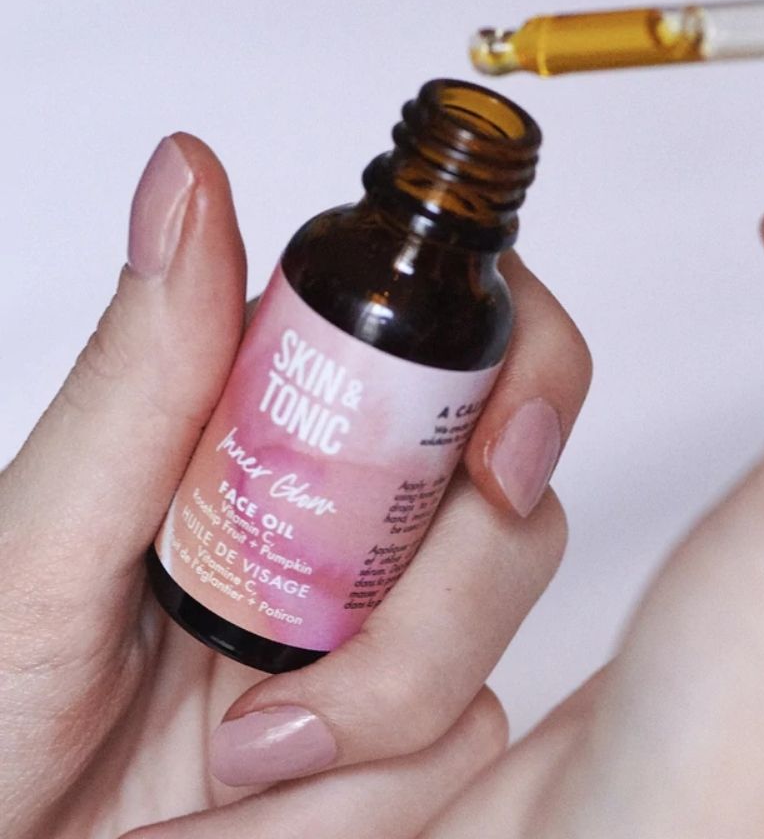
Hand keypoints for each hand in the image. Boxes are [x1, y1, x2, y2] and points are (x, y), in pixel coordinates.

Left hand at [0, 133, 590, 837]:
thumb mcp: (48, 536)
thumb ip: (144, 370)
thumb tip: (187, 174)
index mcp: (288, 427)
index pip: (467, 343)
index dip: (528, 372)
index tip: (496, 465)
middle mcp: (358, 514)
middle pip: (515, 498)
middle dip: (443, 601)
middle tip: (287, 690)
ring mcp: (392, 623)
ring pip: (504, 632)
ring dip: (386, 715)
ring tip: (236, 764)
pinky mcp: (410, 732)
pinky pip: (474, 745)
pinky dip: (373, 795)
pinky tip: (266, 802)